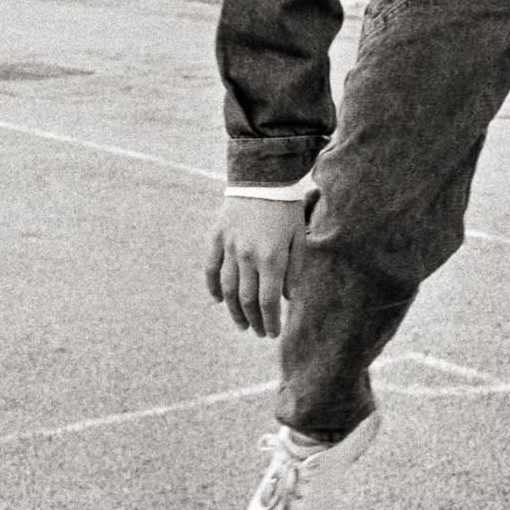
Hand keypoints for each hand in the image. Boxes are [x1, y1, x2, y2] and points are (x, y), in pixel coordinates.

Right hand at [205, 197, 306, 337]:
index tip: (273, 333)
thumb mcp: (299, 237)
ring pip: (228, 289)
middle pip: (247, 300)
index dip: (270, 321)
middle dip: (254, 321)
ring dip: (234, 311)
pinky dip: (213, 287)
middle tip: (259, 332)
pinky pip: (211, 268)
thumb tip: (286, 297)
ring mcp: (230, 247)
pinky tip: (218, 301)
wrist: (262, 176)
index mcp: (272, 258)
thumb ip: (294, 269)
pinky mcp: (217, 238)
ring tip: (242, 324)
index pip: (268, 301)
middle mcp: (248, 256)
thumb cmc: (286, 208)